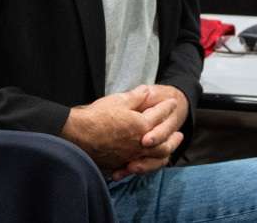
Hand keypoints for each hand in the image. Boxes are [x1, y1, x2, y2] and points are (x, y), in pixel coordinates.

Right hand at [60, 85, 182, 177]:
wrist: (76, 136)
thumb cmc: (95, 116)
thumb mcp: (117, 100)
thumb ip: (136, 96)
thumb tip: (147, 91)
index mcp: (141, 125)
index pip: (159, 114)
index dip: (166, 106)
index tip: (172, 102)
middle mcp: (139, 142)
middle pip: (164, 141)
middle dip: (173, 136)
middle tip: (180, 133)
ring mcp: (131, 155)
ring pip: (156, 156)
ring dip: (166, 150)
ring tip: (171, 147)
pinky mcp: (121, 162)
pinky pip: (141, 164)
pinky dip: (151, 162)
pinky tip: (151, 159)